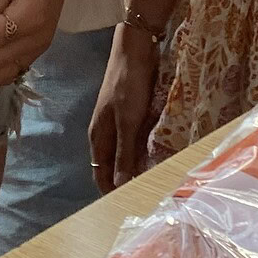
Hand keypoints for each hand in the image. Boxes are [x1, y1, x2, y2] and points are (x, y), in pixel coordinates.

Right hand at [91, 24, 161, 192]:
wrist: (135, 50)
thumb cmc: (128, 86)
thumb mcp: (127, 122)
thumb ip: (124, 154)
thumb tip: (119, 187)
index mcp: (98, 138)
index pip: (101, 175)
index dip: (112, 192)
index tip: (129, 207)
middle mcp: (105, 134)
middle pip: (113, 166)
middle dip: (126, 181)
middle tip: (148, 196)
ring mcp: (118, 123)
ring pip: (125, 154)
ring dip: (137, 166)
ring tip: (156, 181)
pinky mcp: (131, 114)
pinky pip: (135, 140)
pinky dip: (144, 150)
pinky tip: (158, 156)